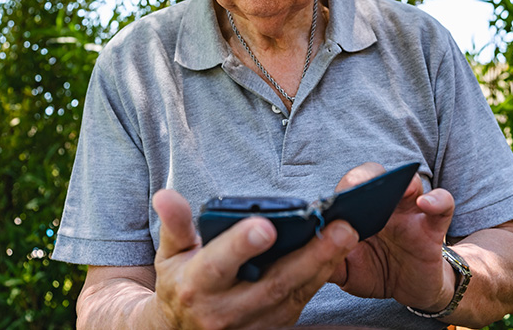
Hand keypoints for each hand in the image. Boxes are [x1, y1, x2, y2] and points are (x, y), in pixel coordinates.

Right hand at [149, 189, 358, 328]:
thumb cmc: (180, 282)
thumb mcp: (170, 254)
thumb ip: (175, 224)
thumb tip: (166, 195)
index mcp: (196, 286)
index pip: (219, 265)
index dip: (241, 245)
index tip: (265, 225)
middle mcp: (225, 311)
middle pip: (272, 282)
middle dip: (309, 255)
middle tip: (339, 228)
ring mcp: (253, 323)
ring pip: (294, 294)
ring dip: (324, 265)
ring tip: (347, 235)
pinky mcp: (274, 328)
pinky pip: (302, 301)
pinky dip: (321, 277)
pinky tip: (338, 253)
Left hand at [328, 162, 457, 312]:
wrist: (410, 290)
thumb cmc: (375, 271)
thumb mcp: (346, 272)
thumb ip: (327, 261)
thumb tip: (301, 253)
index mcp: (359, 211)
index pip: (346, 188)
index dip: (337, 191)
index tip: (328, 203)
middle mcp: (383, 205)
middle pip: (375, 175)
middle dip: (365, 177)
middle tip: (357, 185)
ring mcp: (410, 212)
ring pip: (411, 183)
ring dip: (405, 182)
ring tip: (401, 189)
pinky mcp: (433, 226)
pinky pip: (443, 204)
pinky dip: (438, 201)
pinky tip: (426, 205)